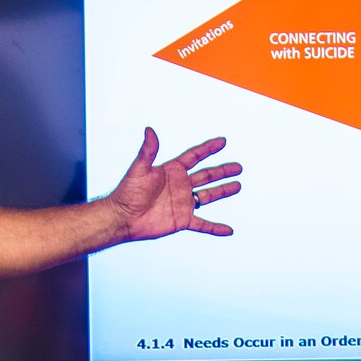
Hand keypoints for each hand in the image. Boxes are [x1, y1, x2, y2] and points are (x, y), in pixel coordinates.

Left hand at [107, 128, 242, 240]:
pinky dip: (215, 227)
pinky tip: (228, 230)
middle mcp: (180, 185)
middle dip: (222, 171)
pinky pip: (203, 224)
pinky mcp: (182, 220)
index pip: (194, 156)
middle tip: (238, 167)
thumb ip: (148, 150)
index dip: (208, 148)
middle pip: (206, 175)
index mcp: (172, 170)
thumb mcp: (140, 169)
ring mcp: (182, 202)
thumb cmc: (128, 192)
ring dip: (223, 191)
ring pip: (208, 196)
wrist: (123, 217)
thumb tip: (149, 130)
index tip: (222, 141)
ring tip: (238, 186)